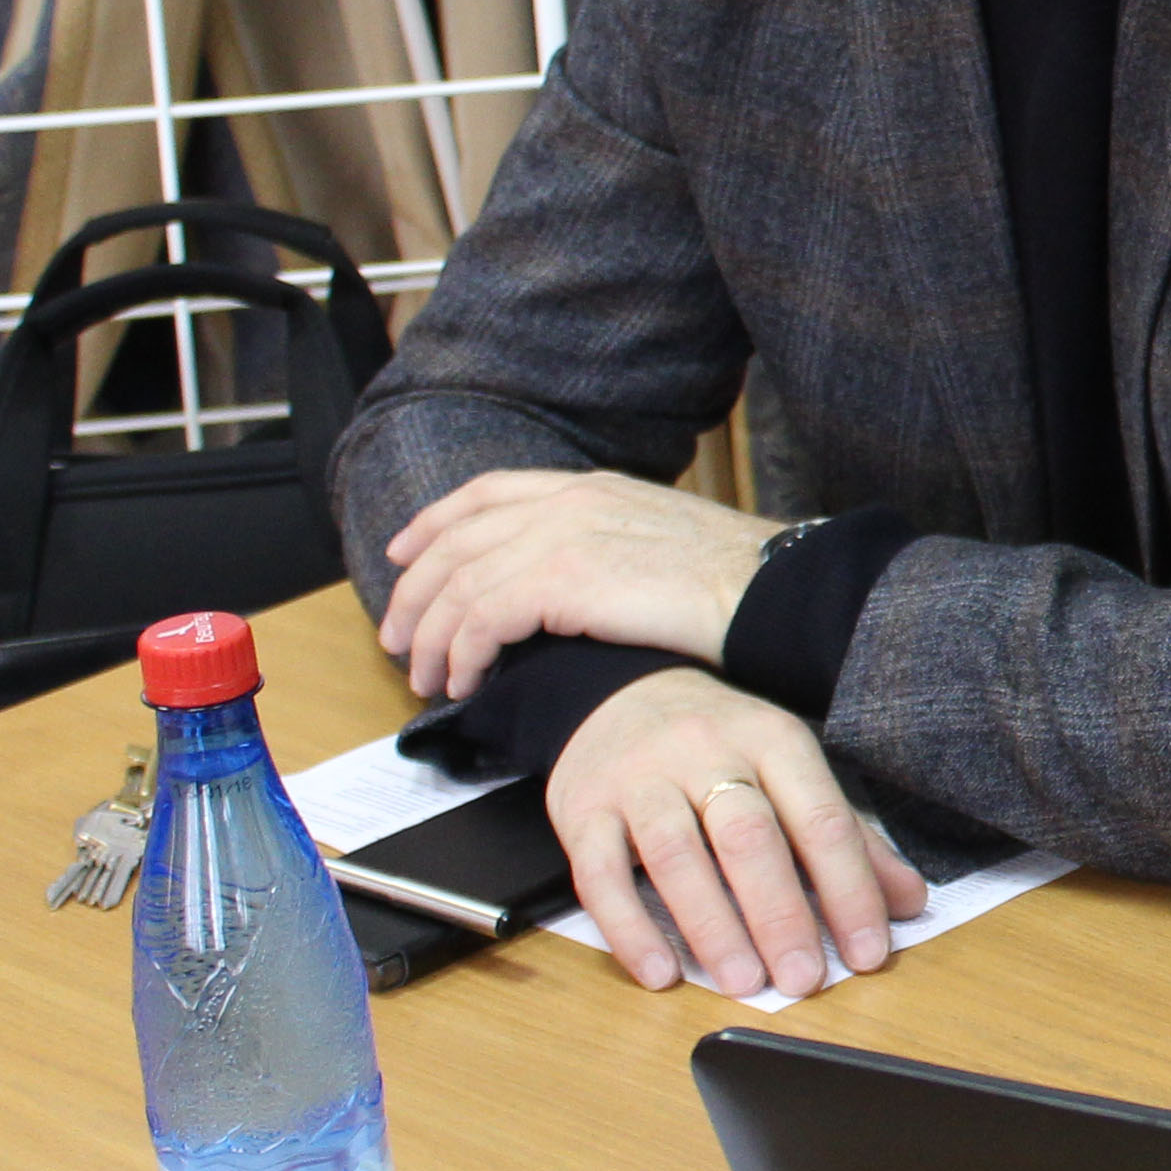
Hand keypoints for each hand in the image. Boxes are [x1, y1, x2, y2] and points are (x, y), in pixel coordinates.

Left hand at [375, 468, 778, 699]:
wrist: (773, 590)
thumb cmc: (738, 585)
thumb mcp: (662, 545)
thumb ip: (609, 549)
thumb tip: (573, 592)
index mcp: (592, 487)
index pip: (488, 492)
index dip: (433, 523)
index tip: (403, 554)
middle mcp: (568, 501)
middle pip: (454, 540)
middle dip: (413, 594)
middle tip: (397, 641)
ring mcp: (561, 536)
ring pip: (458, 584)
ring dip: (432, 639)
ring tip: (430, 682)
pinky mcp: (561, 580)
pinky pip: (480, 619)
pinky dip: (461, 655)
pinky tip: (465, 683)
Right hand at [546, 667, 928, 1001]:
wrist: (617, 691)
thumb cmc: (721, 747)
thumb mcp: (790, 773)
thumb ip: (847, 837)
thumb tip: (908, 902)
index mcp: (772, 740)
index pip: (820, 820)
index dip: (849, 891)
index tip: (867, 953)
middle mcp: (705, 752)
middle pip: (749, 838)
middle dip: (780, 915)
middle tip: (803, 980)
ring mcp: (638, 779)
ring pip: (676, 856)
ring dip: (712, 927)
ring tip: (741, 983)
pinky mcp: (581, 810)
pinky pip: (600, 874)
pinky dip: (630, 930)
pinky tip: (660, 974)